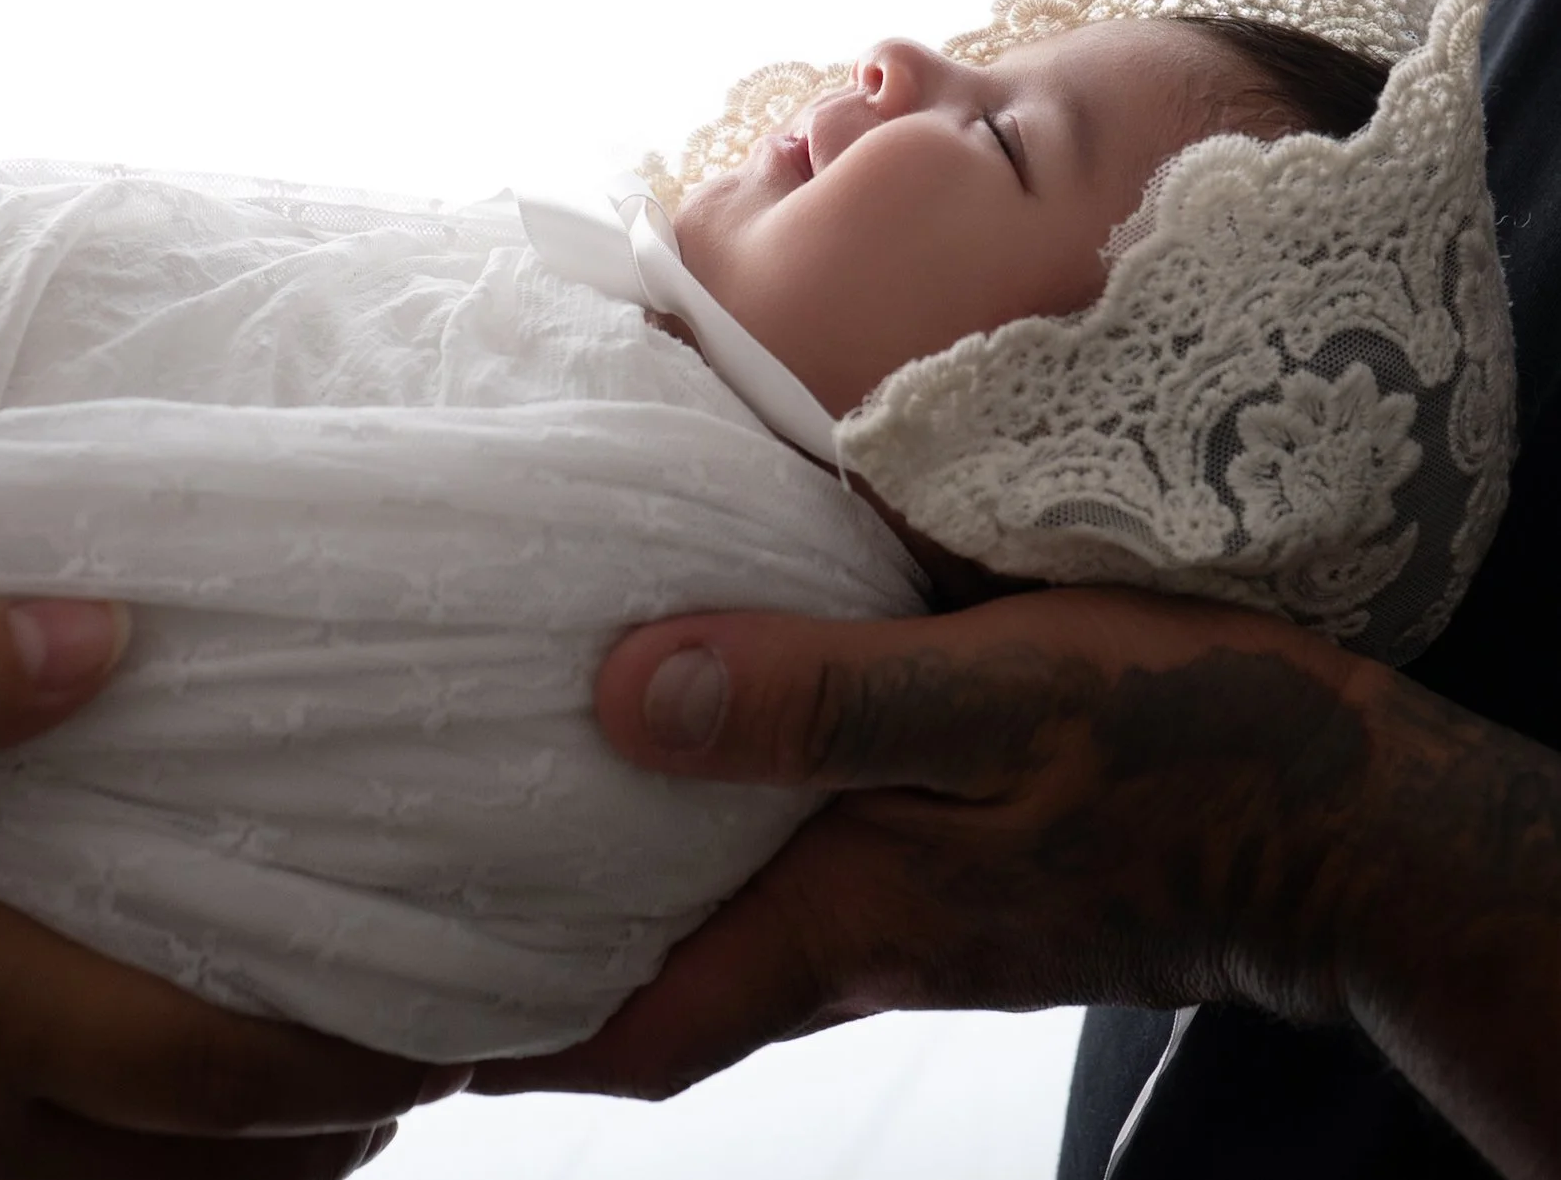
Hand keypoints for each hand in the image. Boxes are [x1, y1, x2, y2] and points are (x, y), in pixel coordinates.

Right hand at [0, 597, 447, 1177]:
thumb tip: (109, 629)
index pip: (224, 1057)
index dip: (379, 1032)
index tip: (499, 985)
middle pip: (217, 1147)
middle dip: (357, 1089)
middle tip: (455, 994)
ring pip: (144, 1179)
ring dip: (260, 1118)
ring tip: (337, 1017)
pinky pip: (47, 1175)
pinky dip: (149, 1136)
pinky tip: (138, 1055)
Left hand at [473, 588, 1393, 1098]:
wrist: (1355, 827)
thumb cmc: (1193, 758)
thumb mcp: (998, 703)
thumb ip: (815, 704)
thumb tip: (621, 697)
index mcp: (840, 931)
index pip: (632, 1035)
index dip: (501, 1040)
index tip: (382, 1013)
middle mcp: (851, 944)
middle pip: (652, 985)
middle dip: (531, 959)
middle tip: (403, 888)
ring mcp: (902, 914)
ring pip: (715, 922)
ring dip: (615, 886)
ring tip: (500, 797)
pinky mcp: (948, 867)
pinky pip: (792, 867)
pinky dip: (714, 831)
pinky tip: (677, 741)